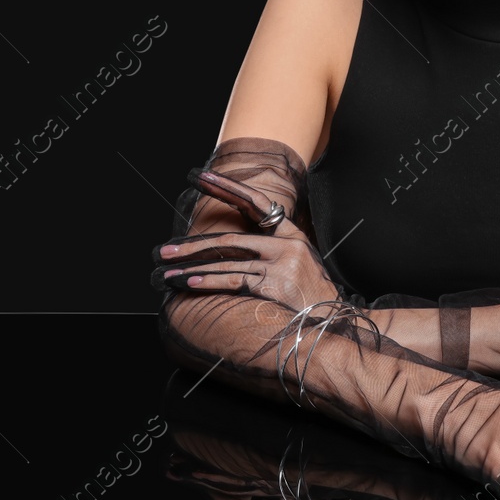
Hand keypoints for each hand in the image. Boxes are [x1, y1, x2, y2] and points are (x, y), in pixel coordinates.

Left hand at [152, 166, 343, 314]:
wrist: (335, 322)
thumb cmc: (312, 297)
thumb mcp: (299, 265)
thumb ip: (271, 251)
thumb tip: (228, 250)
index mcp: (291, 234)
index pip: (254, 202)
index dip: (226, 188)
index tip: (200, 177)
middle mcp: (287, 244)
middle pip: (231, 238)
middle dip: (193, 245)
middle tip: (164, 250)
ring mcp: (281, 264)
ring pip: (227, 261)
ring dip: (191, 268)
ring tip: (166, 272)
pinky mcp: (275, 284)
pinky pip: (233, 280)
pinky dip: (208, 281)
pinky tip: (188, 281)